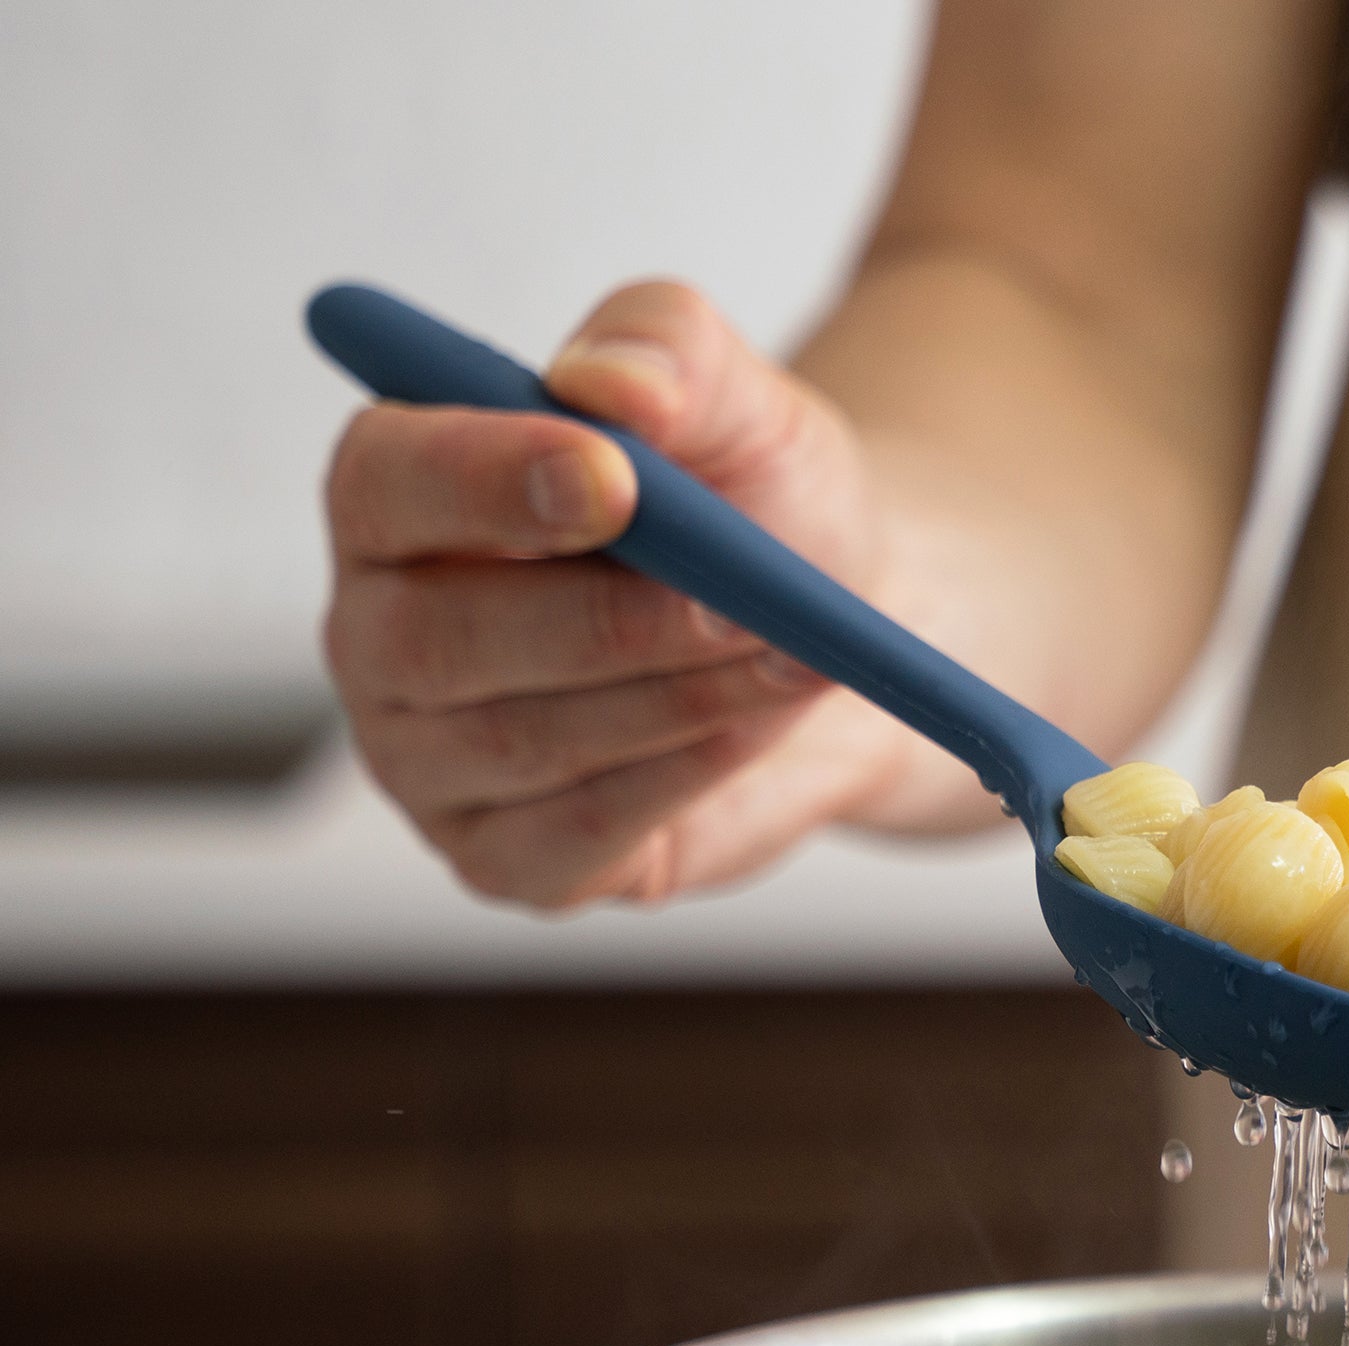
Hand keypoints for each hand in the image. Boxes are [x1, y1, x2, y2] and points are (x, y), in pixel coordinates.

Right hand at [322, 281, 912, 908]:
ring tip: (799, 651)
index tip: (612, 476)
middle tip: (750, 600)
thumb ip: (671, 349)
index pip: (386, 484)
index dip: (485, 479)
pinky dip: (685, 775)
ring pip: (524, 741)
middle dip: (611, 621)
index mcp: (399, 491)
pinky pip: (577, 833)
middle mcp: (381, 630)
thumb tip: (610, 384)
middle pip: (438, 639)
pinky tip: (758, 722)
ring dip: (679, 696)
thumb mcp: (742, 400)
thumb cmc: (756, 504)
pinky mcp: (505, 859)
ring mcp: (429, 759)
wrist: (833, 635)